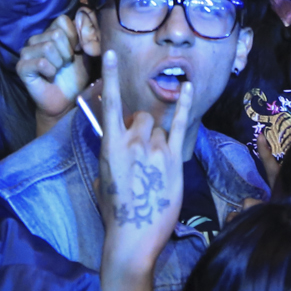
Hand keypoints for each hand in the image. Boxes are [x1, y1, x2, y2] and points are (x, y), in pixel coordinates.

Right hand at [16, 9, 99, 119]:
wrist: (65, 101)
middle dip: (67, 53)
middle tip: (64, 65)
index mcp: (50, 31)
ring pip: (48, 47)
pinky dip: (50, 72)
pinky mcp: (22, 67)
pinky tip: (48, 77)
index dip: (74, 38)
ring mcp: (26, 52)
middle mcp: (36, 39)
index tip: (75, 53)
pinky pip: (41, 62)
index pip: (62, 21)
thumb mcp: (87, 52)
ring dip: (59, 64)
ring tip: (56, 71)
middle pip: (56, 34)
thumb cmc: (75, 76)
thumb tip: (83, 15)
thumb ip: (89, 33)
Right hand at [96, 49, 190, 272]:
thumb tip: (119, 142)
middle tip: (140, 153)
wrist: (134, 236)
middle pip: (141, 118)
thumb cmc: (114, 210)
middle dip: (140, 129)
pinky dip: (183, 105)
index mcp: (110, 145)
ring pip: (159, 128)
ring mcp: (155, 149)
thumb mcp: (103, 177)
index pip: (109, 105)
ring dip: (156, 139)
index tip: (109, 54)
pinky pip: (179, 126)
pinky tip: (187, 88)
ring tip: (153, 167)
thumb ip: (112, 153)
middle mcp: (133, 141)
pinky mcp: (174, 158)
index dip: (108, 78)